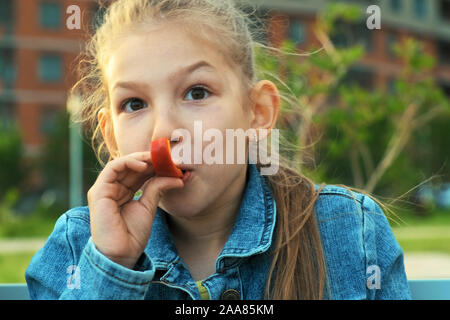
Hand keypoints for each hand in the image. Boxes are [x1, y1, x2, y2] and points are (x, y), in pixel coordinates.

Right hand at [87, 151, 183, 268]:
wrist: (122, 254)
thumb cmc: (133, 234)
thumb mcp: (149, 206)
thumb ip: (158, 188)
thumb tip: (178, 177)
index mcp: (123, 192)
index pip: (138, 172)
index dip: (154, 165)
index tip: (172, 162)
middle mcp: (113, 188)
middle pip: (131, 166)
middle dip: (150, 159)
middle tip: (168, 156)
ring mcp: (104, 189)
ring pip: (122, 164)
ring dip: (141, 158)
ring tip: (157, 159)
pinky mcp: (99, 191)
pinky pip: (113, 168)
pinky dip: (128, 162)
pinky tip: (144, 164)